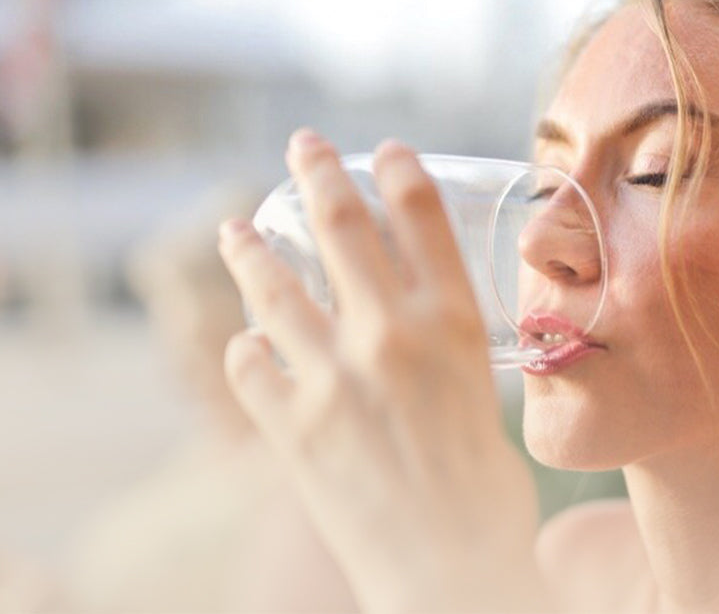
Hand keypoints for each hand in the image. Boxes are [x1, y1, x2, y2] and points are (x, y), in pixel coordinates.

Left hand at [218, 129, 546, 611]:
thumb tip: (414, 328)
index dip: (398, 170)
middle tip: (301, 148)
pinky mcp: (290, 426)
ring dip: (248, 250)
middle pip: (342, 225)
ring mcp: (334, 377)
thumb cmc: (486, 494)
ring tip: (232, 232)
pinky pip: (247, 365)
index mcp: (457, 325)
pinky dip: (244, 350)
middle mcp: (393, 334)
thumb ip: (445, 354)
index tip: (383, 150)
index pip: (422, 216)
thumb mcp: (486, 399)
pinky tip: (248, 347)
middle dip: (315, 172)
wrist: (451, 570)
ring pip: (273, 286)